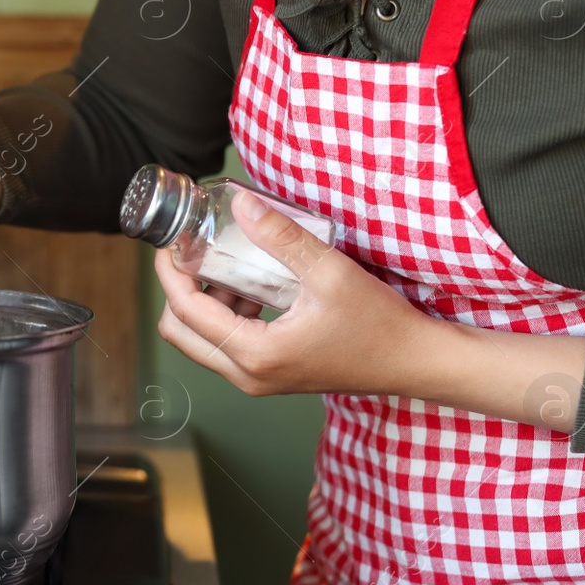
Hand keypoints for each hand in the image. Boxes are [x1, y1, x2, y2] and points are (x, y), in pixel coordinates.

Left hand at [155, 188, 584, 429]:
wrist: (414, 362)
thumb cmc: (379, 324)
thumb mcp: (330, 273)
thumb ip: (282, 237)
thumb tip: (241, 204)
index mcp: (255, 353)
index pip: (185, 312)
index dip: (171, 272)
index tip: (172, 240)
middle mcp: (247, 375)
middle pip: (179, 334)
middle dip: (178, 290)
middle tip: (192, 251)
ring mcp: (257, 380)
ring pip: (201, 341)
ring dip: (202, 303)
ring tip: (224, 263)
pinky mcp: (270, 375)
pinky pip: (225, 345)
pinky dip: (224, 316)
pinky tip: (249, 286)